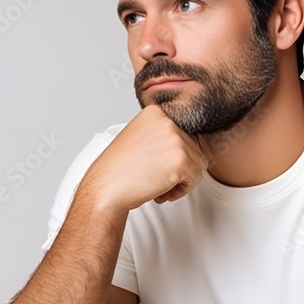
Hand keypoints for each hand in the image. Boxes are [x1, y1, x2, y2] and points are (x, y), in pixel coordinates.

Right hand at [80, 104, 208, 212]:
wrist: (106, 187)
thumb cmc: (119, 169)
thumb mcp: (140, 138)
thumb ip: (163, 134)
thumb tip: (191, 143)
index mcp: (156, 112)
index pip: (184, 133)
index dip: (173, 154)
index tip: (156, 163)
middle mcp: (168, 122)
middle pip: (194, 148)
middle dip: (178, 168)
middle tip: (156, 177)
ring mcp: (176, 140)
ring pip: (197, 163)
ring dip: (181, 179)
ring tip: (158, 184)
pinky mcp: (181, 161)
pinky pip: (195, 178)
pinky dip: (181, 190)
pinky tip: (161, 191)